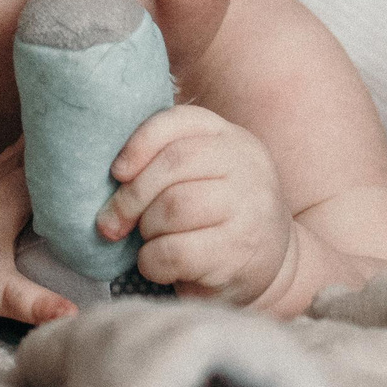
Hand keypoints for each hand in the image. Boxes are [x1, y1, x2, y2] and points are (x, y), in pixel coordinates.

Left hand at [99, 106, 293, 304]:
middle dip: (131, 197)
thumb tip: (114, 175)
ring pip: (173, 208)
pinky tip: (157, 265)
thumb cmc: (221, 215)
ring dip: (146, 229)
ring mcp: (248, 208)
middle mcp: (247, 166)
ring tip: (149, 240)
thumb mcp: (205, 174)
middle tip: (112, 222)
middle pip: (173, 165)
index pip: (179, 122)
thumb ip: (167, 160)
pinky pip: (176, 252)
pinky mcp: (239, 251)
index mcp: (232, 138)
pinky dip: (152, 261)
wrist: (274, 264)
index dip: (139, 144)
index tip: (117, 172)